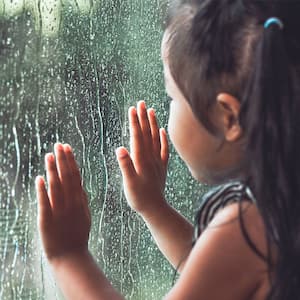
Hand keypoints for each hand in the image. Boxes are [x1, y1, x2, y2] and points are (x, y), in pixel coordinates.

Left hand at [36, 143, 90, 262]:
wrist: (71, 256)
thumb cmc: (78, 235)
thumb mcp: (85, 215)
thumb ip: (82, 199)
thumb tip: (81, 185)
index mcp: (79, 201)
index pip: (75, 176)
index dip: (70, 161)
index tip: (67, 148)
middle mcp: (70, 203)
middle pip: (66, 178)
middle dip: (62, 160)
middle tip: (58, 145)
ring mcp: (59, 211)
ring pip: (56, 187)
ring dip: (52, 170)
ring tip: (49, 155)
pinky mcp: (46, 220)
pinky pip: (44, 203)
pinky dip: (42, 191)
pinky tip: (39, 179)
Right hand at [116, 101, 168, 216]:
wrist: (155, 209)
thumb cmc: (139, 198)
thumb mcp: (129, 183)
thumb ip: (125, 166)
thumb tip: (120, 148)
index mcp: (141, 160)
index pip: (138, 137)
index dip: (135, 122)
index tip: (132, 108)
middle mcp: (151, 157)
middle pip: (147, 134)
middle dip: (143, 117)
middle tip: (141, 103)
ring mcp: (158, 161)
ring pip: (156, 138)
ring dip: (153, 124)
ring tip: (151, 110)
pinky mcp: (162, 166)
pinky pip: (164, 149)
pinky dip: (164, 139)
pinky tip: (163, 130)